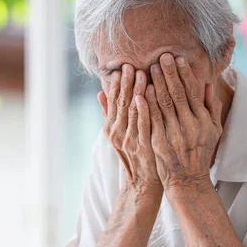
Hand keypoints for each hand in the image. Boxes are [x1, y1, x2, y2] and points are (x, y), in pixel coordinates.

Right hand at [98, 64, 160, 193]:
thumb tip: (100, 92)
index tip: (122, 67)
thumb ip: (109, 114)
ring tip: (140, 73)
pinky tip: (146, 94)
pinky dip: (143, 108)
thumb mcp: (119, 134)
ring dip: (135, 90)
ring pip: (131, 110)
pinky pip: (142, 123)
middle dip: (126, 83)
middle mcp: (116, 133)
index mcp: (111, 128)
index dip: (117, 84)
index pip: (113, 101)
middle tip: (130, 65)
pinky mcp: (141, 146)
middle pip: (121, 103)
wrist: (142, 181)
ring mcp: (128, 139)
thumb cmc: (135, 155)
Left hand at [145, 53, 221, 190]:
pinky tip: (142, 91)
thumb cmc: (200, 152)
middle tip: (161, 57)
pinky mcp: (158, 142)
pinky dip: (147, 104)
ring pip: (163, 104)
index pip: (193, 92)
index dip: (185, 74)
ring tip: (149, 68)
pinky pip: (152, 119)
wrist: (187, 180)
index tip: (178, 59)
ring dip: (155, 84)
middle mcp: (189, 125)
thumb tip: (207, 83)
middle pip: (177, 94)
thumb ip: (211, 106)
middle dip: (168, 74)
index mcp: (203, 120)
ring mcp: (173, 134)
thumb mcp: (213, 130)